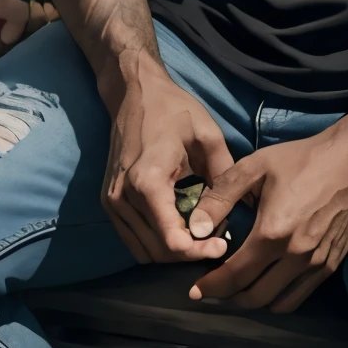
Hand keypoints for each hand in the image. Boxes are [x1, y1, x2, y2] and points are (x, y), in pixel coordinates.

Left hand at [0, 0, 32, 63]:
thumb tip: (9, 37)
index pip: (16, 8)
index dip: (17, 27)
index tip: (4, 43)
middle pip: (25, 12)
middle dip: (23, 33)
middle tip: (6, 50)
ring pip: (23, 20)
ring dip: (18, 37)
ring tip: (1, 50)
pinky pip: (14, 25)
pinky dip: (12, 38)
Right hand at [103, 63, 235, 262]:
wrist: (133, 93)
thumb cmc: (173, 110)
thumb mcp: (207, 136)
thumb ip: (223, 175)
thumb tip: (239, 212)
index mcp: (148, 181)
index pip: (172, 241)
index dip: (200, 252)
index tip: (222, 245)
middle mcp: (123, 197)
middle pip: (159, 252)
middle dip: (191, 254)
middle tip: (217, 241)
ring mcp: (112, 202)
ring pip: (144, 252)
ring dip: (173, 253)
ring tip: (200, 237)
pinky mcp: (108, 203)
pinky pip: (133, 240)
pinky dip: (156, 244)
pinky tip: (179, 230)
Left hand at [186, 113, 347, 311]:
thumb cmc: (302, 160)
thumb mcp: (253, 167)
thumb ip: (220, 197)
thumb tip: (196, 227)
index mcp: (272, 233)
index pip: (235, 275)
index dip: (211, 287)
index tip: (195, 291)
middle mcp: (295, 256)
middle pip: (255, 297)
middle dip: (228, 298)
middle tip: (214, 290)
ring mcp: (316, 263)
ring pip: (279, 303)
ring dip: (255, 302)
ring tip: (239, 289)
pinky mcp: (332, 264)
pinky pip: (301, 295)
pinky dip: (281, 298)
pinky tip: (269, 282)